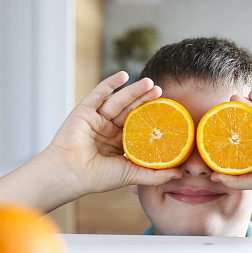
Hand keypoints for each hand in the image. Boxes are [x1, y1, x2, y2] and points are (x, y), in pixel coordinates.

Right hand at [45, 71, 181, 198]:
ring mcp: (96, 119)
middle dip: (145, 99)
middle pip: (130, 110)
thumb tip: (181, 173)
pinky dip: (110, 83)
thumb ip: (155, 174)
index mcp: (118, 143)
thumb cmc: (97, 177)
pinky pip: (98, 94)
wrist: (70, 174)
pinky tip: (124, 75)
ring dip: (133, 90)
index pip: (139, 126)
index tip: (168, 110)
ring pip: (118, 101)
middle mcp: (108, 130)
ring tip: (149, 82)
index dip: (152, 117)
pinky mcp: (84, 111)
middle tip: (160, 90)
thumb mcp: (132, 175)